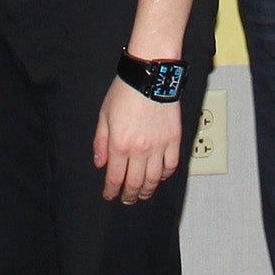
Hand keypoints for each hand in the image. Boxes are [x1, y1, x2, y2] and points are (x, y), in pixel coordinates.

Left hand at [92, 78, 181, 203]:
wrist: (150, 75)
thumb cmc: (125, 91)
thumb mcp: (104, 115)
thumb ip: (101, 142)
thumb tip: (100, 163)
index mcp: (120, 144)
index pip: (115, 178)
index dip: (112, 191)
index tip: (110, 195)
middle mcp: (140, 149)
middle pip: (135, 183)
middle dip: (129, 195)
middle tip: (126, 199)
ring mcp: (159, 146)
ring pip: (155, 179)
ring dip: (147, 190)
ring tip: (142, 194)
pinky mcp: (174, 140)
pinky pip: (171, 165)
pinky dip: (165, 175)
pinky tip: (160, 177)